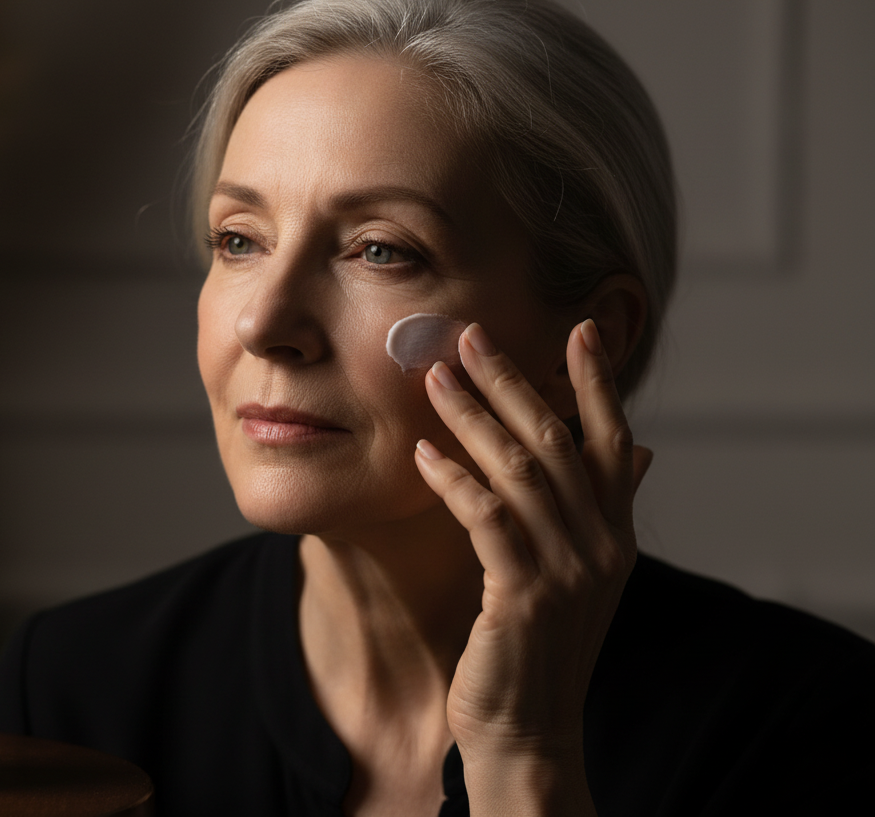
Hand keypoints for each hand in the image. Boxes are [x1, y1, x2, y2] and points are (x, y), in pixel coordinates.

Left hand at [413, 319, 651, 813]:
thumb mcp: (580, 575)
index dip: (595, 383)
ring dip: (472, 417)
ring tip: (434, 378)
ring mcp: (566, 570)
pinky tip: (422, 453)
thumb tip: (637, 452)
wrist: (530, 731)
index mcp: (616, 533)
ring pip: (518, 470)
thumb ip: (598, 512)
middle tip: (470, 335)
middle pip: (556, 441)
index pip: (612, 441)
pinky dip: (453, 479)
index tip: (575, 328)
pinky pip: (486, 518)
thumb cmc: (540, 647)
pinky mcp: (523, 594)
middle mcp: (600, 544)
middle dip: (512, 382)